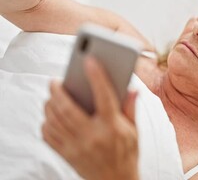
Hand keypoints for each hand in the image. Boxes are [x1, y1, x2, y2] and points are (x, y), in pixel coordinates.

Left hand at [42, 57, 138, 179]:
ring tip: (51, 95)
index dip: (97, 76)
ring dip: (50, 104)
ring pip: (55, 120)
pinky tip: (50, 116)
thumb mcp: (134, 131)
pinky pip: (49, 136)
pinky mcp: (67, 155)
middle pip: (68, 108)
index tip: (90, 60)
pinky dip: (46, 122)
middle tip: (55, 81)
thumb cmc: (127, 154)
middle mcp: (93, 136)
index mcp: (112, 127)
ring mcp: (77, 147)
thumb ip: (131, 108)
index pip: (104, 96)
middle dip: (58, 91)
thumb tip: (131, 88)